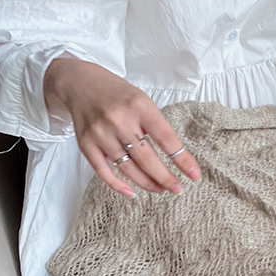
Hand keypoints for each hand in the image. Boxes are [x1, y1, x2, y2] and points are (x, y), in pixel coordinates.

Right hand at [44, 57, 200, 196]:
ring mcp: (101, 133)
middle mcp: (119, 120)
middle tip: (177, 188)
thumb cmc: (117, 94)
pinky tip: (132, 192)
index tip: (194, 175)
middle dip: (165, 178)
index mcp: (139, 106)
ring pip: (128, 168)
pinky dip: (118, 185)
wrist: (80, 83)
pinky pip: (104, 171)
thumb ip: (156, 125)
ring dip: (147, 183)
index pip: (166, 138)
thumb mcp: (141, 100)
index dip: (182, 159)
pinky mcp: (86, 144)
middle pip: (147, 158)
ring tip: (160, 189)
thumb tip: (176, 157)